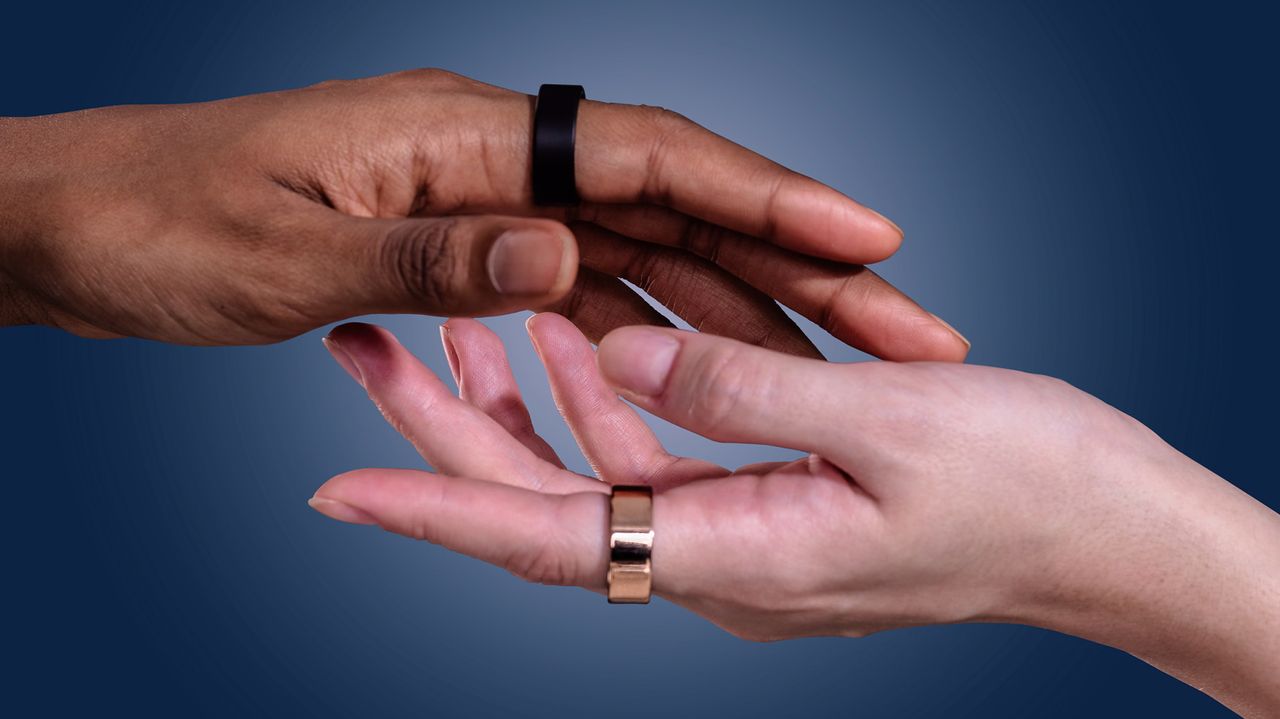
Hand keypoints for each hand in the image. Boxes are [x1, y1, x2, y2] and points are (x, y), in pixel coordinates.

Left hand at [0, 69, 965, 359]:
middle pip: (673, 204)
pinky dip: (651, 320)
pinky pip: (586, 284)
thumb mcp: (285, 255)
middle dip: (789, 261)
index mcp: (457, 135)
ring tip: (838, 355)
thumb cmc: (159, 222)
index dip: (764, 192)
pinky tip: (707, 357)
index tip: (865, 234)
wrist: (75, 223)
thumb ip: (431, 262)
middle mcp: (492, 160)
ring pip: (645, 250)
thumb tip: (560, 262)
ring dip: (739, 301)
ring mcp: (487, 204)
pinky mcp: (469, 246)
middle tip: (897, 318)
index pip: (645, 154)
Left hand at [311, 316, 1279, 716]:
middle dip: (446, 428)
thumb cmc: (1030, 487)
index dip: (436, 507)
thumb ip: (738, 385)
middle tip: (363, 350)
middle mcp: (720, 561)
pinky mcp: (772, 508)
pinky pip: (659, 456)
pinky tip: (582, 338)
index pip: (547, 538)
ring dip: (522, 402)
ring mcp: (744, 539)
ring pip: (593, 472)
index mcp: (738, 555)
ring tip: (455, 323)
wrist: (1117, 538)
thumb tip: (616, 350)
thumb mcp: (885, 420)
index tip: (338, 487)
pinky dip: (610, 398)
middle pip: (545, 501)